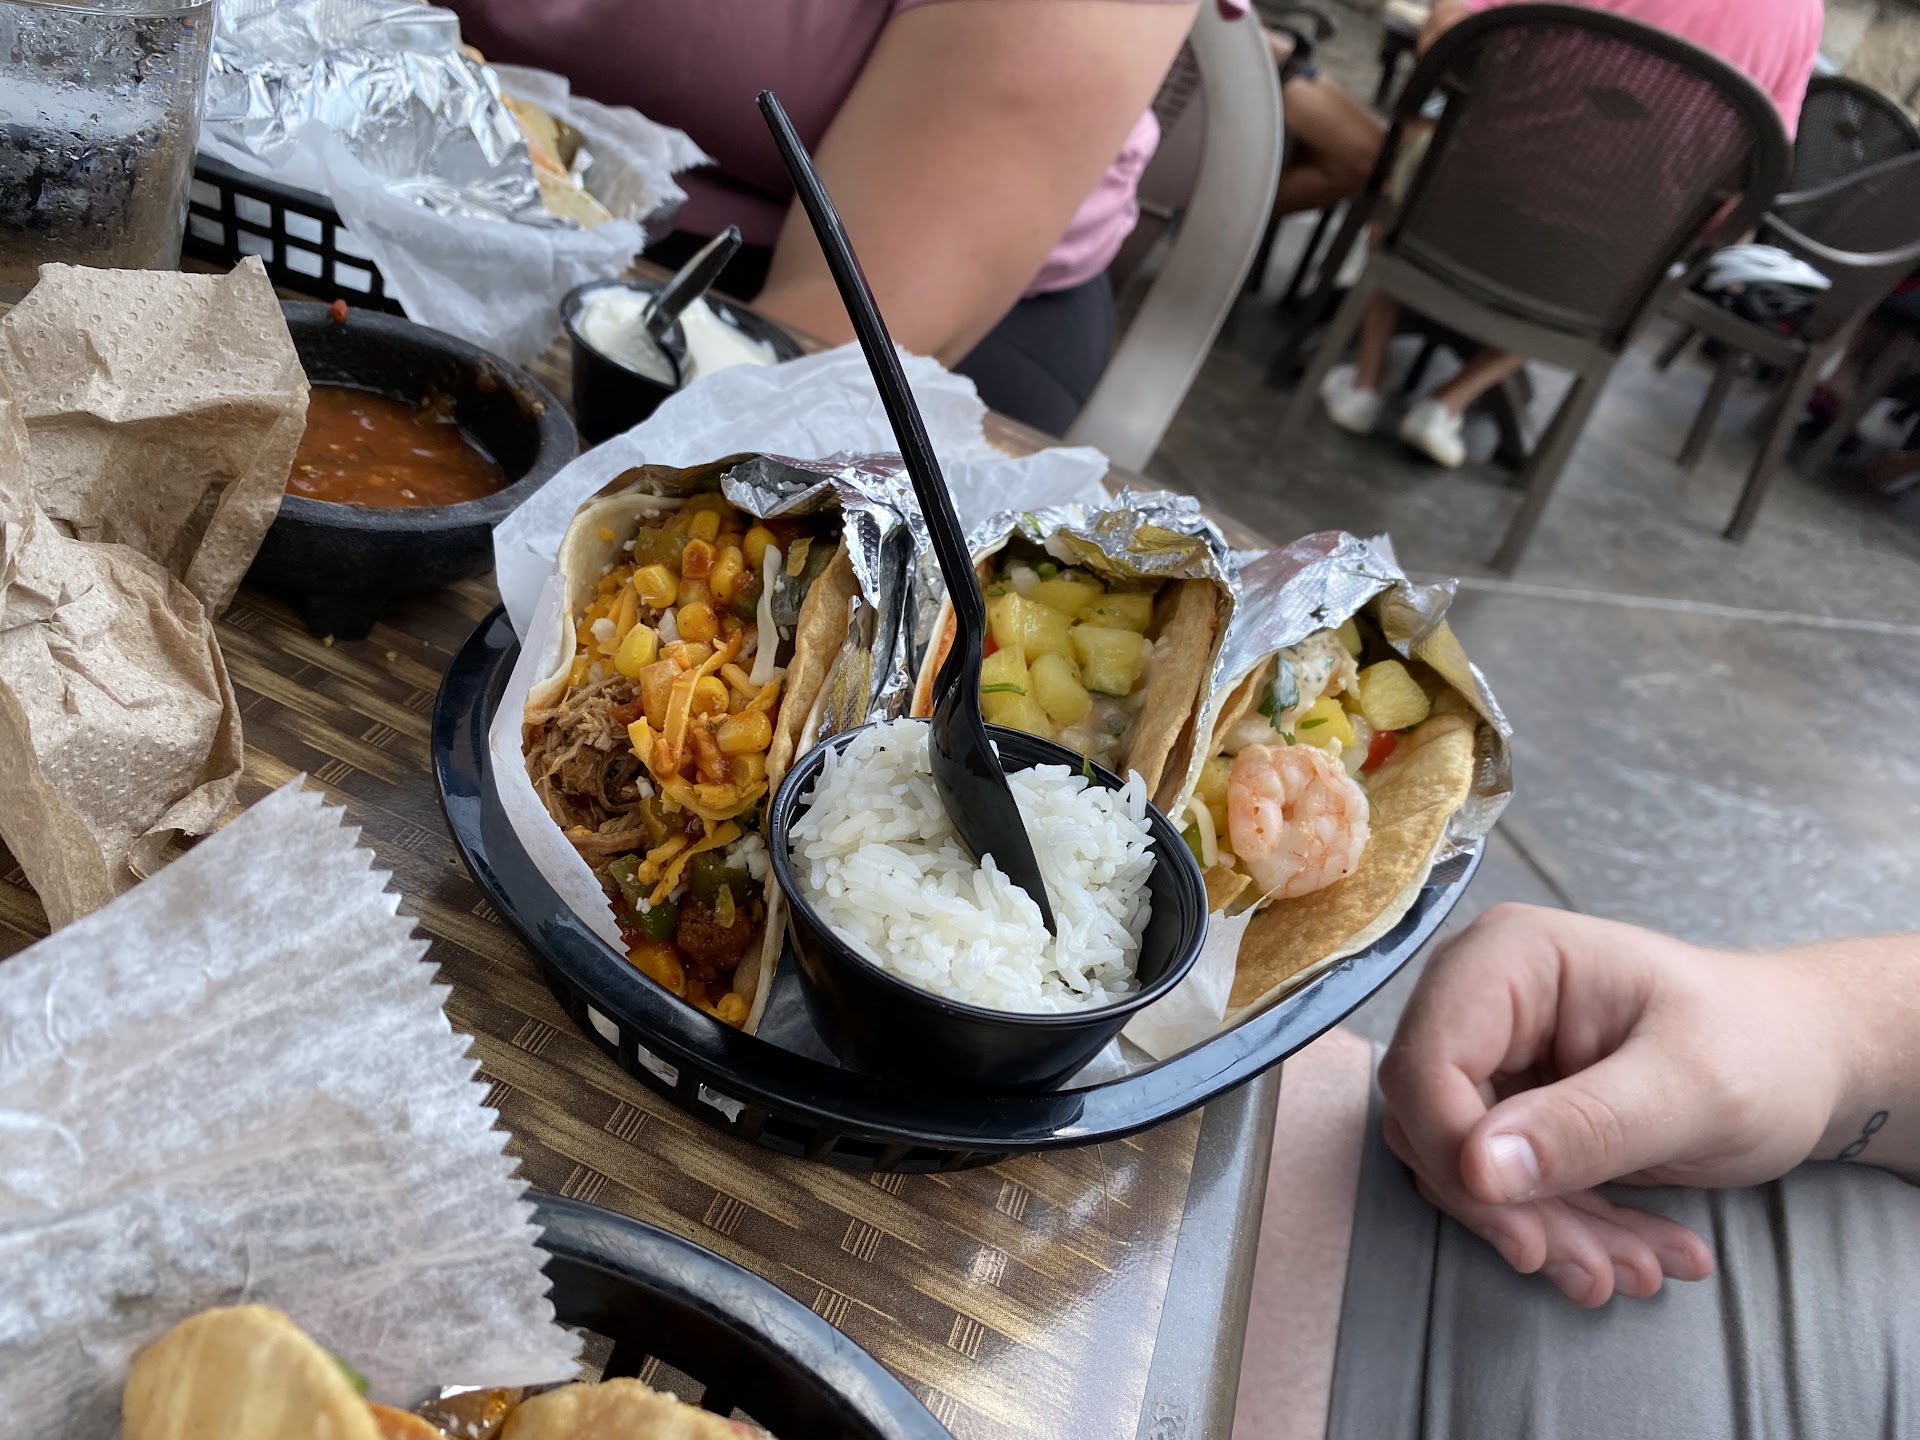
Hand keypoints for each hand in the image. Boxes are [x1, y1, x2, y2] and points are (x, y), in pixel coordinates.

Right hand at [1378, 905, 1848, 1305]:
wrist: (1800, 1061)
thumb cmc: (1761, 1048)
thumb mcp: (1692, 1091)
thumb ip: (1587, 1126)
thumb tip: (1478, 1169)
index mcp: (1510, 958)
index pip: (1428, 1063)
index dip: (1459, 1156)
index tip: (1526, 1235)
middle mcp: (1480, 995)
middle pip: (1434, 1120)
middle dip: (1512, 1210)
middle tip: (1592, 1272)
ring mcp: (1491, 1048)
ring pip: (1463, 1163)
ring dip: (1543, 1229)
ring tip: (1637, 1269)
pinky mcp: (1508, 1099)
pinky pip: (1498, 1179)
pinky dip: (1561, 1226)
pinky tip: (1633, 1254)